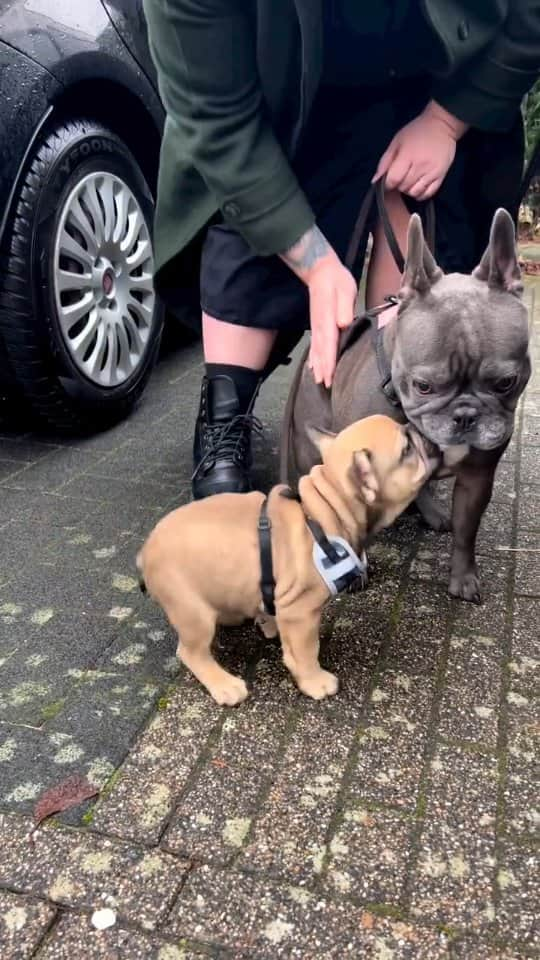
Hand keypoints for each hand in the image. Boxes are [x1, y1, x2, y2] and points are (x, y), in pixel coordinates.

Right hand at [280, 226, 355, 386]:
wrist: (321, 271)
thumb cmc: (337, 281)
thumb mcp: (345, 289)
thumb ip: (345, 307)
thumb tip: (344, 323)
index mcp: (327, 318)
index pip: (329, 343)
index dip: (329, 361)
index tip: (330, 375)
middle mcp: (319, 326)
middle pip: (321, 351)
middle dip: (324, 369)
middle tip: (326, 385)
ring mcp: (316, 326)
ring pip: (316, 350)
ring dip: (318, 366)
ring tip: (319, 381)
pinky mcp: (317, 326)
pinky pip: (314, 345)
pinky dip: (313, 357)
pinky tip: (313, 367)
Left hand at [373, 101, 468, 199]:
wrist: (442, 125)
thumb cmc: (417, 131)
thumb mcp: (397, 141)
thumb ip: (385, 161)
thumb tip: (375, 180)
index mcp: (408, 155)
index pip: (393, 179)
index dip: (388, 183)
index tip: (389, 179)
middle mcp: (421, 165)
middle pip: (403, 187)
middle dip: (398, 185)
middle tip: (401, 176)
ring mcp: (432, 172)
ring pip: (415, 193)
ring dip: (409, 190)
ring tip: (409, 181)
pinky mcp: (441, 176)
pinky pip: (428, 194)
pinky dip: (420, 194)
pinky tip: (418, 186)